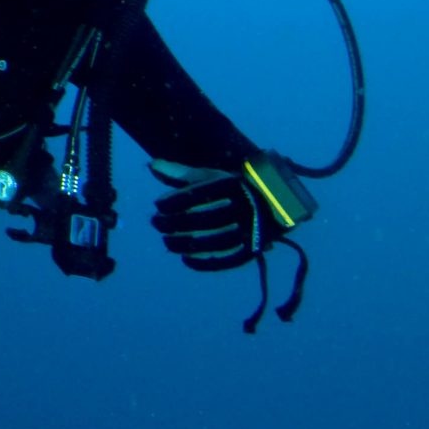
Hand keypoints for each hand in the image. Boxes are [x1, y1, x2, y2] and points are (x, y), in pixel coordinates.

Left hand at [148, 157, 309, 272]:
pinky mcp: (255, 249)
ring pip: (215, 243)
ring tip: (166, 242)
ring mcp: (253, 230)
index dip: (173, 202)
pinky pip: (229, 260)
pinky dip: (206, 263)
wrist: (277, 201)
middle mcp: (246, 207)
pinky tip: (186, 259)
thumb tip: (151, 165)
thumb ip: (181, 174)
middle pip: (204, 220)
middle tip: (155, 223)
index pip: (197, 195)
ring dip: (186, 245)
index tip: (157, 205)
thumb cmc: (233, 186)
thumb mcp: (211, 177)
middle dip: (174, 224)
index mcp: (234, 185)